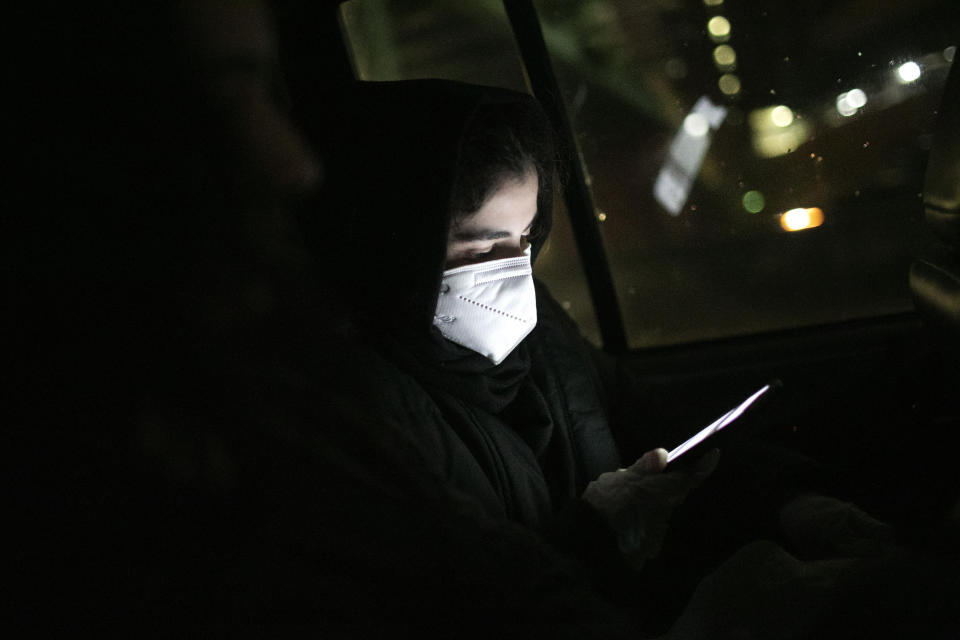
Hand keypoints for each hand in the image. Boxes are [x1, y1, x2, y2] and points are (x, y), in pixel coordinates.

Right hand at [582, 448, 718, 569]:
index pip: (689, 478)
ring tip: (629, 494)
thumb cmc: (606, 505)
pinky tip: (624, 512)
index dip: (703, 467)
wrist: (591, 543)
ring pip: (660, 509)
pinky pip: (648, 523)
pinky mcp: (645, 545)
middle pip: (675, 494)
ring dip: (652, 500)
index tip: (713, 455)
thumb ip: (643, 467)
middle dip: (670, 483)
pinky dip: (641, 515)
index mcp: (661, 493)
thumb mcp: (620, 479)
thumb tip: (663, 454)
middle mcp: (665, 514)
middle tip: (656, 472)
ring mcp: (656, 532)